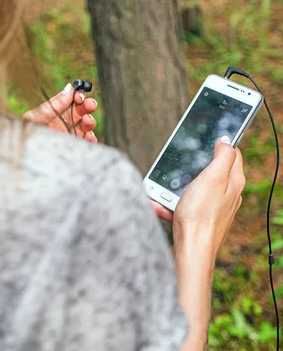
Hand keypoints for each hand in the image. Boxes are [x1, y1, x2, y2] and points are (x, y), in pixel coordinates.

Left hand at [23, 83, 97, 141]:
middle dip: (88, 106)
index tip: (80, 96)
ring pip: (86, 127)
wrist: (23, 153)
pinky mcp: (71, 148)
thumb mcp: (38, 115)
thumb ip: (55, 103)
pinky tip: (89, 135)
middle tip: (90, 104)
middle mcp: (62, 125)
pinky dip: (92, 139)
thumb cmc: (25, 134)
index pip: (71, 102)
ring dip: (90, 121)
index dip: (78, 97)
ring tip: (87, 120)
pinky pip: (86, 144)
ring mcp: (68, 137)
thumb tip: (69, 88)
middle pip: (81, 112)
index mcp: (54, 114)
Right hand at [173, 137, 245, 261]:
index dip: (220, 145)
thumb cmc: (201, 215)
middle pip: (211, 170)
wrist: (191, 251)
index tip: (204, 140)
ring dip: (176, 187)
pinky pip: (182, 205)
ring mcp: (212, 208)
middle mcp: (226, 195)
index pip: (233, 155)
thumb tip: (226, 140)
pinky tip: (158, 205)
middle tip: (180, 166)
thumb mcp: (213, 177)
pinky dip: (170, 204)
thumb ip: (223, 156)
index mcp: (233, 182)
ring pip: (193, 188)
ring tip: (162, 189)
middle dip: (192, 167)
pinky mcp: (198, 219)